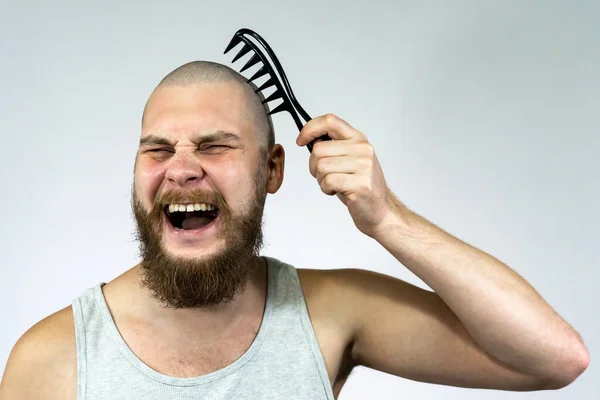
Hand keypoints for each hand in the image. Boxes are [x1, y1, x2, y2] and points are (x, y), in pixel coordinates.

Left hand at [296, 114, 394, 237]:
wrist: (379, 210)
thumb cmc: (359, 185)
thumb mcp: (348, 159)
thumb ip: (332, 147)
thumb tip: (308, 139)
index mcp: (358, 139)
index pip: (330, 121)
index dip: (310, 128)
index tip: (301, 140)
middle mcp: (362, 149)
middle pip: (319, 149)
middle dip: (313, 166)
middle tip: (324, 176)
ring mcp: (364, 166)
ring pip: (321, 166)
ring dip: (321, 179)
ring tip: (333, 185)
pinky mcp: (361, 183)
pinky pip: (328, 181)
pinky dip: (326, 189)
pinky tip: (337, 191)